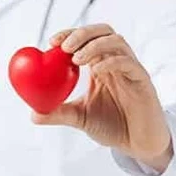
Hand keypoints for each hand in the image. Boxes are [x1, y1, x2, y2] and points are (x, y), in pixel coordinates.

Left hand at [32, 24, 172, 172]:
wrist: (139, 144)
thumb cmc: (114, 126)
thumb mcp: (81, 118)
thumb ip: (60, 113)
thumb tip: (33, 114)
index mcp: (102, 65)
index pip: (87, 38)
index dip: (70, 34)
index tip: (52, 42)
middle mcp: (117, 62)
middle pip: (104, 31)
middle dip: (82, 33)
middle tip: (63, 46)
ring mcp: (131, 69)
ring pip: (117, 41)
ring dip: (95, 45)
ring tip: (76, 59)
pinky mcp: (143, 81)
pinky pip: (129, 63)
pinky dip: (111, 62)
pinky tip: (96, 72)